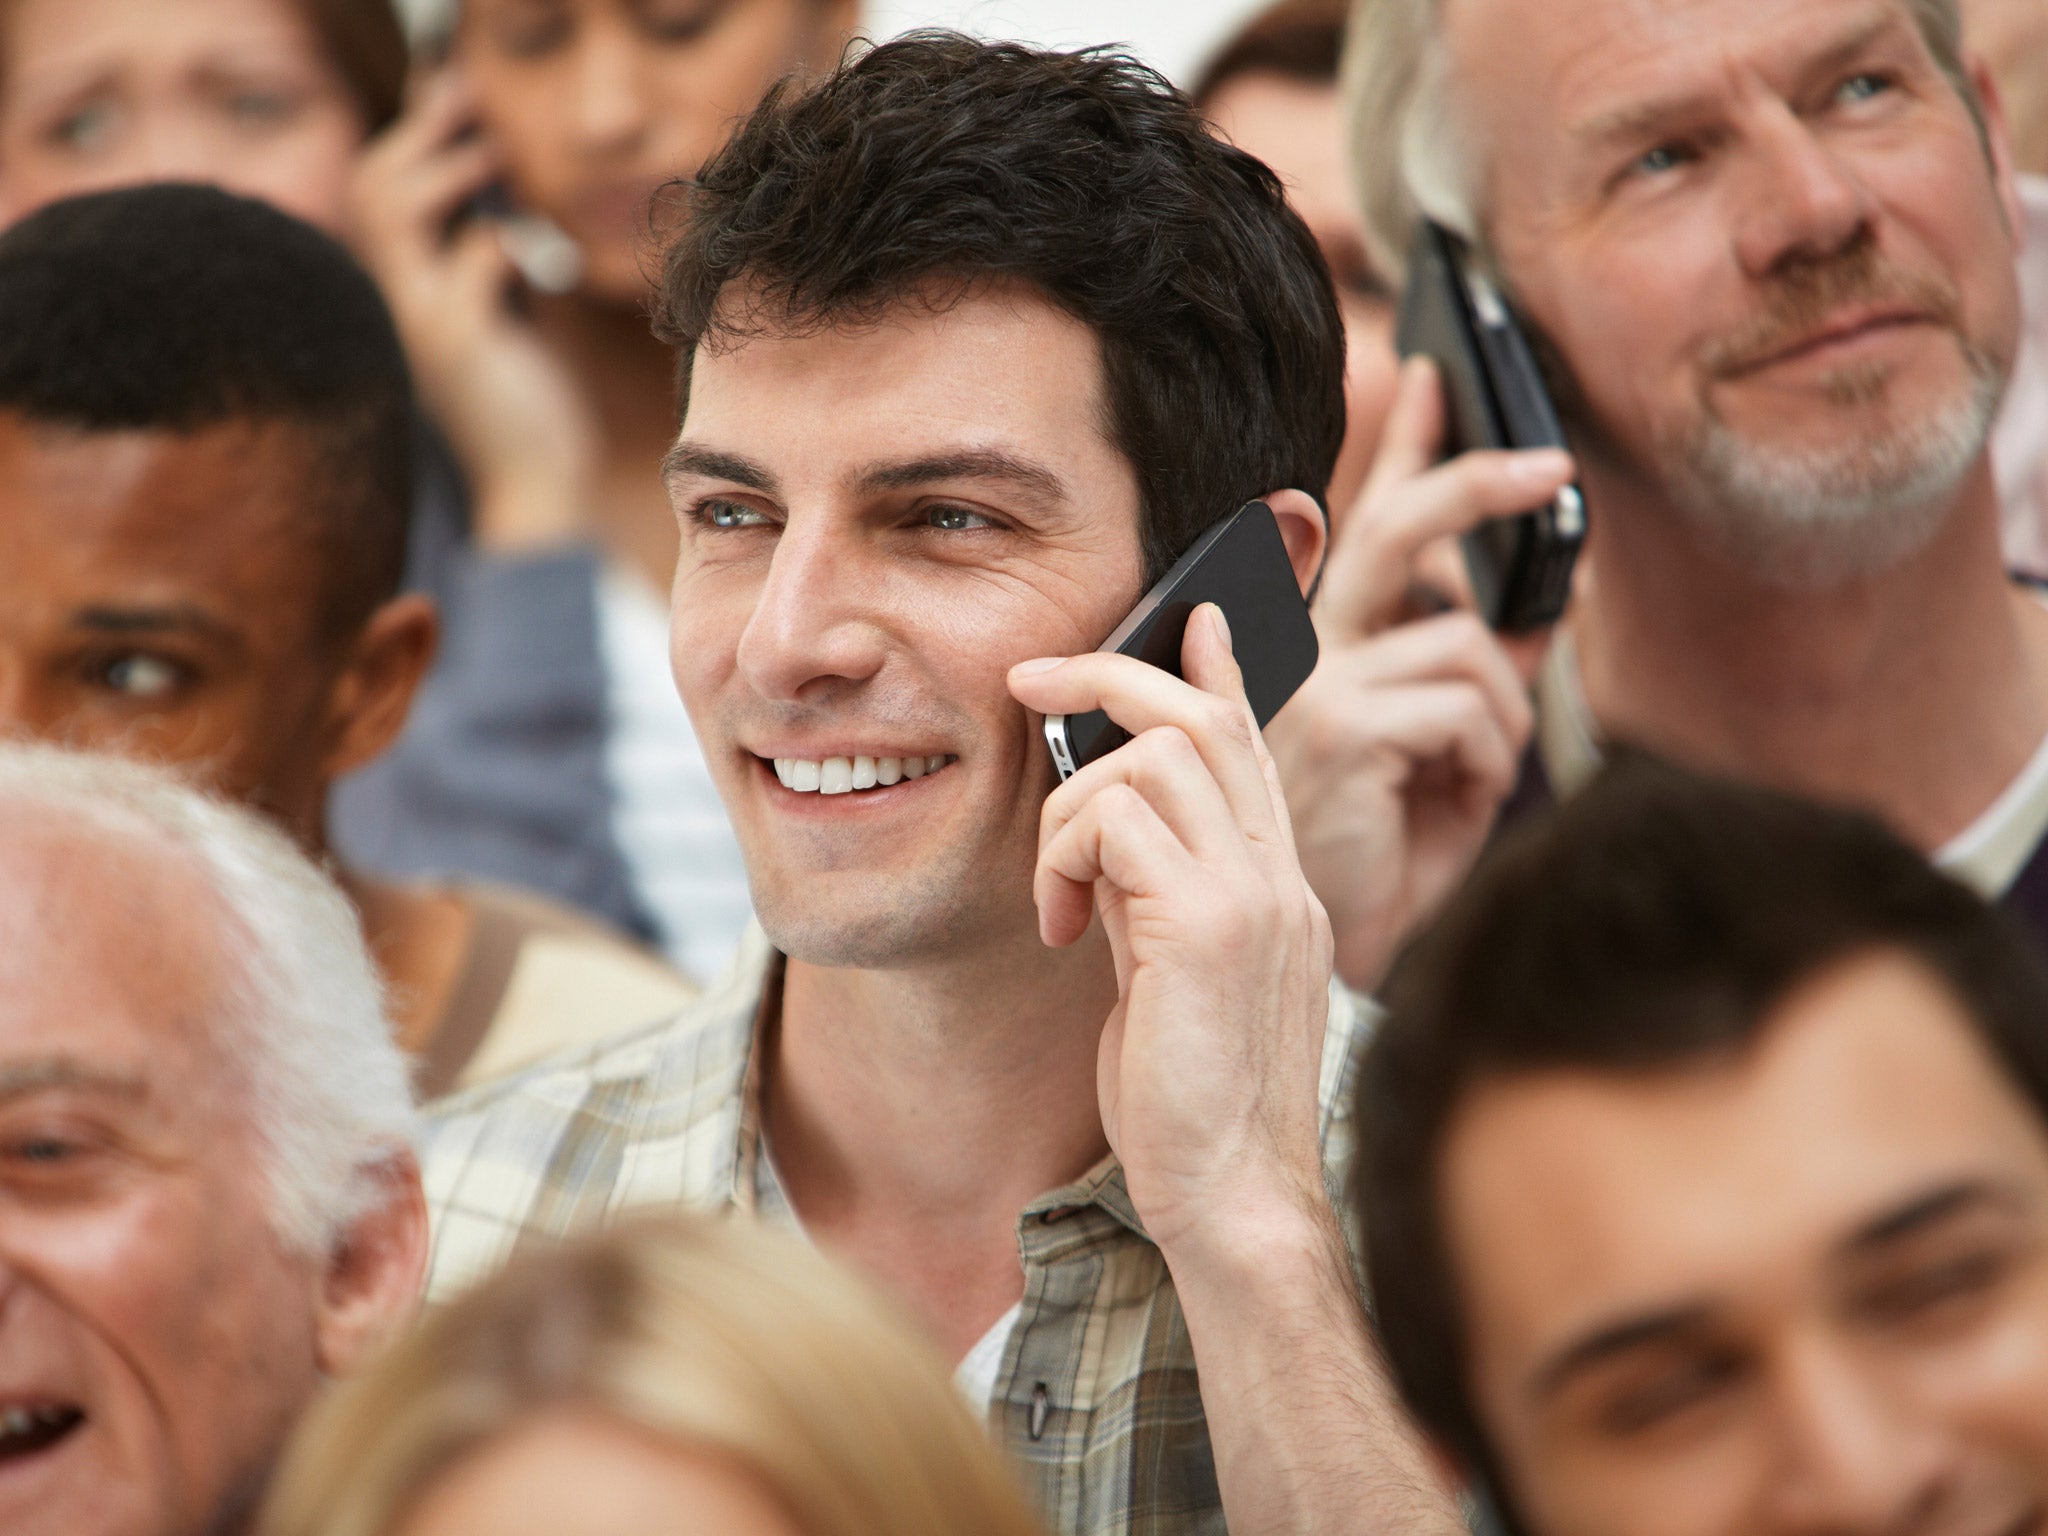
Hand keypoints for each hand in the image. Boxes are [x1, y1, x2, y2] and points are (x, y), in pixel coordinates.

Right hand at [351, 70, 598, 551]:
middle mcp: (398, 302)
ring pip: (396, 207)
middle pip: (372, 183)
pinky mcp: (459, 344)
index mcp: (405, 291)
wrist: (540, 485)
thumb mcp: (508, 316)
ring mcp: (420, 321)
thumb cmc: (530, 403)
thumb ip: (493, 259)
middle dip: (425, 132)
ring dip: (453, 169)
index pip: (377, 191)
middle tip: (476, 104)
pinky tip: (537, 264)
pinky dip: (506, 244)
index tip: (456, 96)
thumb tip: (506, 194)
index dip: (413, 136)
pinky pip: (472, 258)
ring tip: (499, 159)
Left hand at [1007, 606, 1333, 1259]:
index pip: (1253, 743)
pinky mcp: (1211, 926)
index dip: (1217, 670)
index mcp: (1275, 885)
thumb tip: (1100, 838)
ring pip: (1153, 755)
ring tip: (1054, 892)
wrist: (1235, 1200)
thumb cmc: (1193, 1104)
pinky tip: (1057, 926)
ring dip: (1069, 806)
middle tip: (1028, 680)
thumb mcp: (1169, 977)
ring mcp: (1254, 894)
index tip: (1190, 618)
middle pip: (1203, 717)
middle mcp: (1277, 875)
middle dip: (1109, 674)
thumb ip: (1151, 897)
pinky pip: (1117, 820)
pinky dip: (1063, 856)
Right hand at [1265, 359, 1566, 988]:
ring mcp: (1314, 687)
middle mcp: (1300, 656)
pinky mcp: (1342, 728)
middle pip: (1390, 531)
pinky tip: (1454, 805)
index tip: (1436, 382)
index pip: (1356, 528)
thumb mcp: (1435, 766)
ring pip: (1465, 644)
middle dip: (1470, 482)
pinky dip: (1491, 759)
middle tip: (1549, 465)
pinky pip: (1469, 707)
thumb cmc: (1364, 867)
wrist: (1302, 963)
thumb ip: (1472, 685)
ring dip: (1505, 714)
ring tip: (1476, 778)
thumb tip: (1543, 616)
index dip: (1399, 452)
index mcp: (1313, 653)